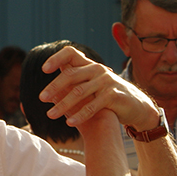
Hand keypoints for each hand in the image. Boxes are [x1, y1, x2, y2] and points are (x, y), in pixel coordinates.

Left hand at [39, 46, 159, 129]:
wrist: (135, 105)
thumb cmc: (106, 97)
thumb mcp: (90, 88)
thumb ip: (73, 87)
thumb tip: (48, 93)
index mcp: (89, 65)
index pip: (71, 53)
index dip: (56, 58)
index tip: (43, 69)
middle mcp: (97, 70)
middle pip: (71, 74)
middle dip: (54, 86)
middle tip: (41, 98)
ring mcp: (106, 82)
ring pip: (79, 92)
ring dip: (63, 105)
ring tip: (50, 115)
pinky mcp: (113, 96)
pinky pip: (92, 106)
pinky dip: (80, 114)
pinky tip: (69, 122)